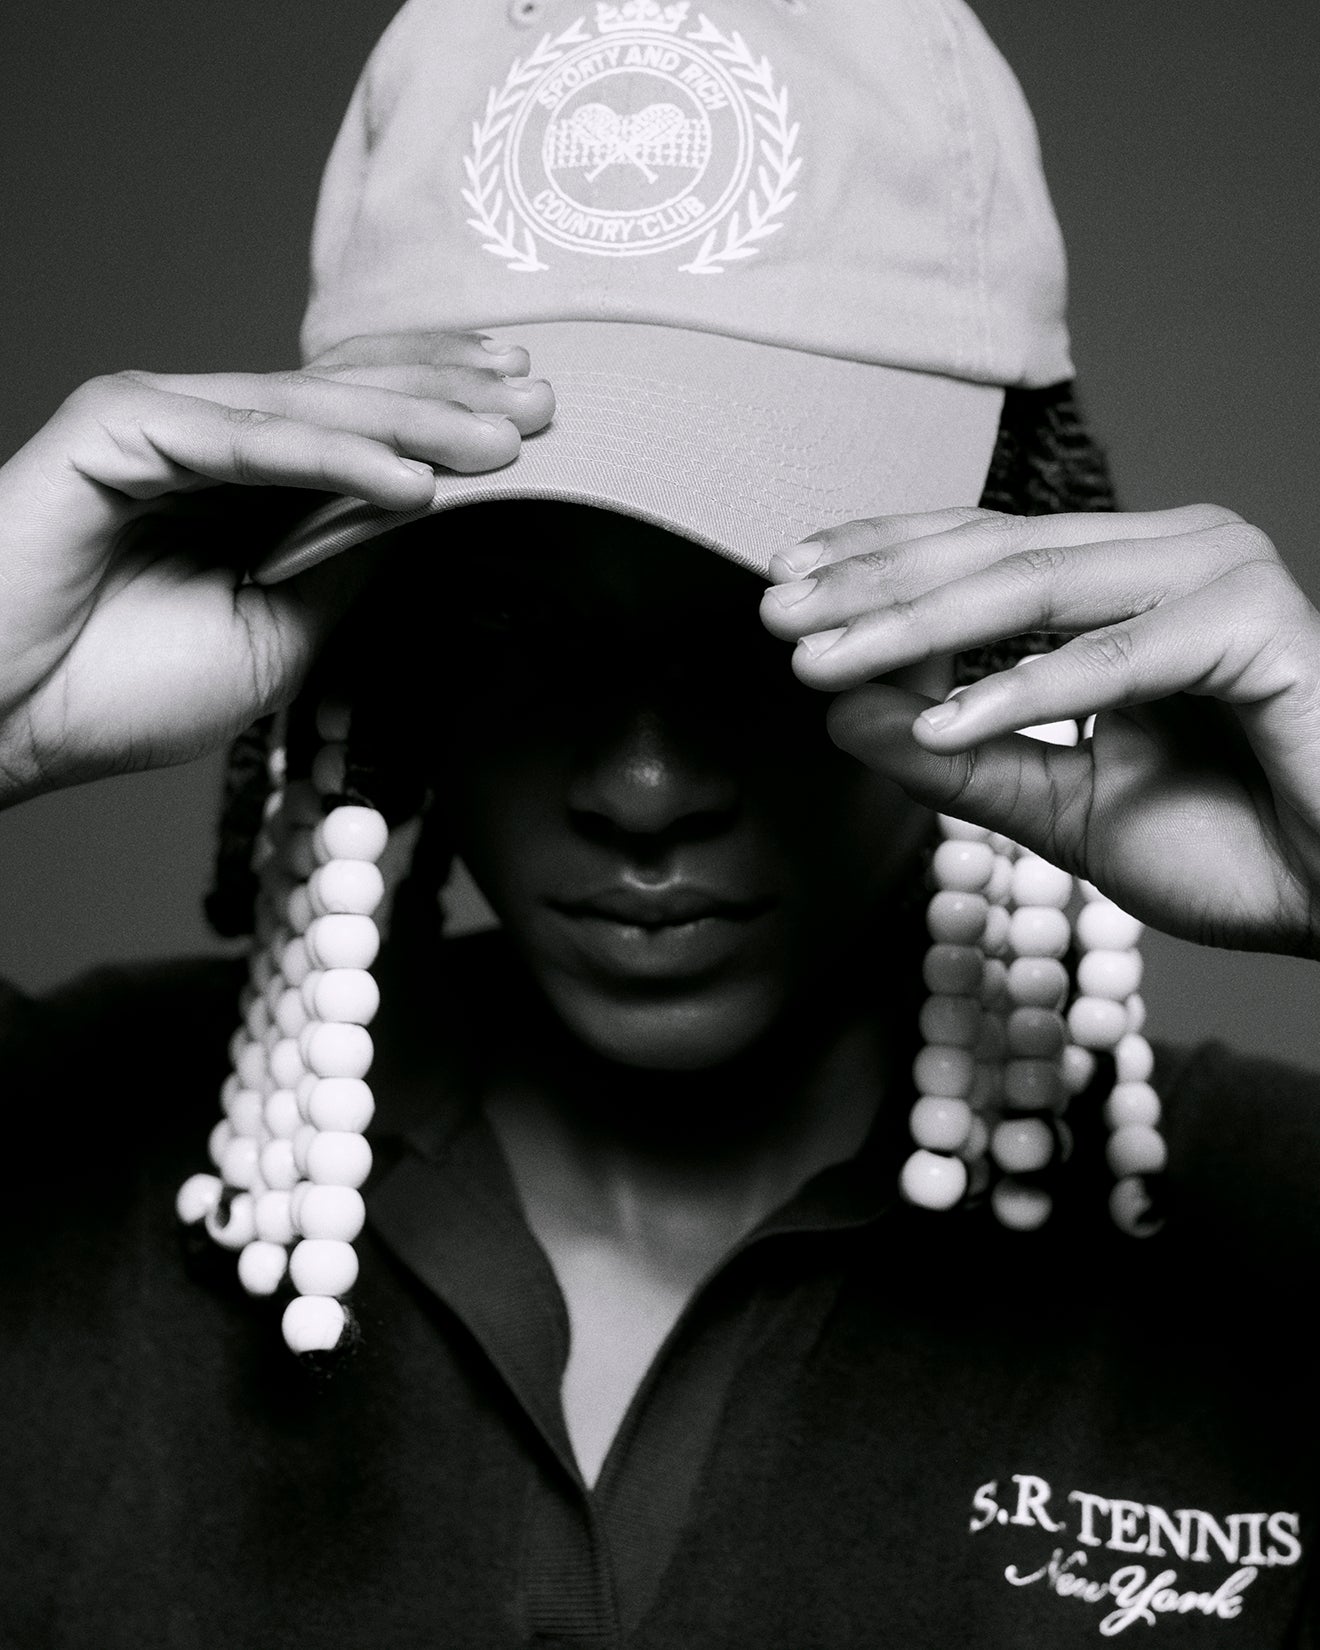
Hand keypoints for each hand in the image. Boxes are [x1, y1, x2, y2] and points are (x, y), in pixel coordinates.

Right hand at [0, 331, 552, 802]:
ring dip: (415, 421)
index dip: (444, 412)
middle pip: (348, 397)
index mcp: (243, 480)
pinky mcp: (116, 428)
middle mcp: (206, 435)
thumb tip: (439, 518)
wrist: (1, 725)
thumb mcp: (278, 637)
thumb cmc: (118, 690)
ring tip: (507, 439)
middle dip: (451, 398)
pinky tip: (414, 483)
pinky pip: (246, 442)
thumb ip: (348, 568)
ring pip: (309, 410)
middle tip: (549, 403)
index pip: (360, 424)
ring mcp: (160, 421)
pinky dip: (333, 460)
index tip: (534, 418)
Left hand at [760, 504, 1319, 957]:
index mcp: (1129, 580)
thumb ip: (963, 763)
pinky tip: (933, 729)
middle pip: (993, 553)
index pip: (981, 548)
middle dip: (874, 587)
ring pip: (1038, 587)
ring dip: (917, 628)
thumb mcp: (1064, 807)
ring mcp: (1219, 577)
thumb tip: (844, 712)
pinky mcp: (1257, 626)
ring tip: (822, 662)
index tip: (784, 585)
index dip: (879, 560)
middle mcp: (1172, 555)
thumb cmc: (1234, 847)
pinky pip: (1113, 658)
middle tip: (777, 616)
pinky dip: (1019, 693)